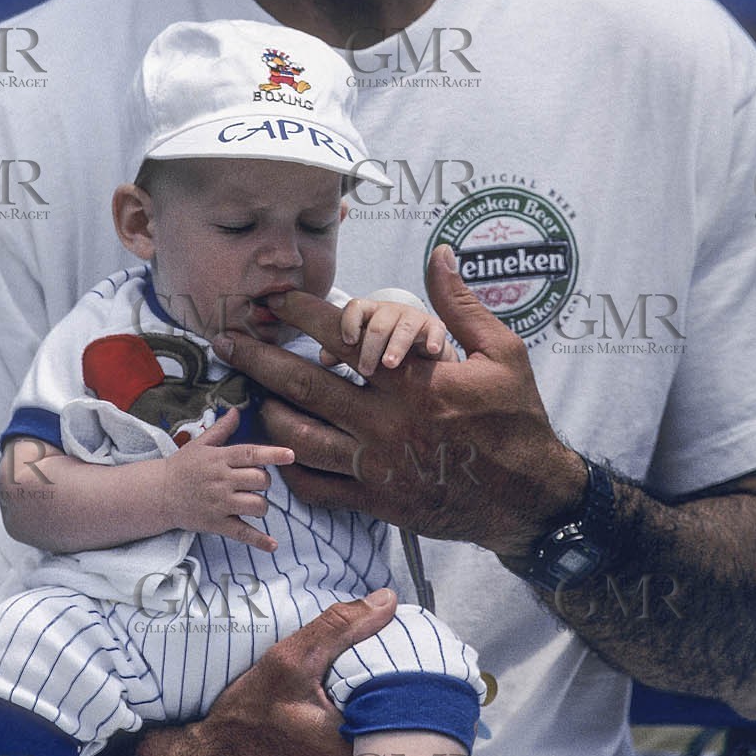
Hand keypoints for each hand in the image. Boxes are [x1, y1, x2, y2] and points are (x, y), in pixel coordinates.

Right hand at [121, 589, 397, 755]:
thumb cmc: (241, 724)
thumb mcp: (287, 662)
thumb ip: (340, 627)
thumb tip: (387, 601)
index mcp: (353, 753)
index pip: (416, 711)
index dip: (421, 680)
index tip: (415, 658)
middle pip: (411, 737)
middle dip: (411, 704)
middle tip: (403, 676)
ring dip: (394, 727)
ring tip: (385, 699)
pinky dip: (378, 750)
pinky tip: (363, 727)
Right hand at [164, 406, 293, 551]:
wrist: (159, 494)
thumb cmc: (182, 466)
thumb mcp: (200, 444)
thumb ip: (222, 429)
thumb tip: (238, 410)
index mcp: (220, 459)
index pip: (251, 454)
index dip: (273, 454)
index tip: (291, 455)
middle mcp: (222, 480)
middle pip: (260, 480)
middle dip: (265, 481)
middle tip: (256, 482)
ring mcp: (220, 504)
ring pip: (257, 505)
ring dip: (262, 505)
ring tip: (253, 503)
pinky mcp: (216, 524)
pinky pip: (242, 533)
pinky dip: (259, 540)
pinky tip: (273, 545)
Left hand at [212, 246, 586, 554]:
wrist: (529, 497)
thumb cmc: (517, 418)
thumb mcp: (501, 351)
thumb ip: (459, 304)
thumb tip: (439, 253)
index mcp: (411, 380)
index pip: (339, 337)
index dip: (299, 314)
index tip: (271, 301)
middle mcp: (384, 422)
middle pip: (303, 387)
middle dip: (258, 360)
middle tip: (226, 341)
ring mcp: (376, 466)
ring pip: (300, 439)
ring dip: (267, 413)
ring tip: (248, 394)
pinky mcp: (376, 502)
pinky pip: (318, 487)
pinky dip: (291, 469)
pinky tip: (277, 451)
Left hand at [318, 296, 453, 375]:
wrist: (422, 355)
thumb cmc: (384, 351)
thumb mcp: (363, 351)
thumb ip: (342, 353)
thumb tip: (326, 357)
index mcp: (370, 314)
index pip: (356, 307)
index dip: (349, 322)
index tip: (347, 342)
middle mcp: (391, 312)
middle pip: (378, 323)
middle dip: (370, 347)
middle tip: (365, 370)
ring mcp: (414, 318)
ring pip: (404, 328)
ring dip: (395, 346)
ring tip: (389, 364)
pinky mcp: (435, 328)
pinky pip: (435, 331)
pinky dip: (433, 339)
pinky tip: (430, 350)